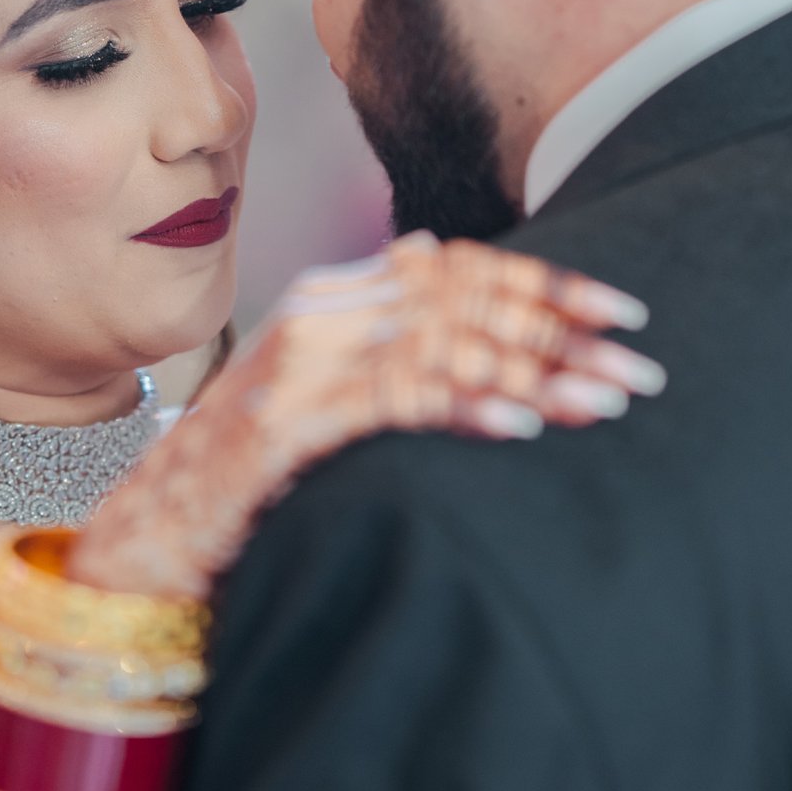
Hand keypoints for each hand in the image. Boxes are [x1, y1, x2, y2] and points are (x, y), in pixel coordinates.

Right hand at [70, 232, 663, 598]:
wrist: (149, 538)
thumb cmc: (246, 471)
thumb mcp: (314, 378)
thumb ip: (373, 317)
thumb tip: (428, 252)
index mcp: (335, 294)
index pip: (459, 267)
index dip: (547, 284)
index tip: (624, 312)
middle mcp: (319, 312)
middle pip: (465, 303)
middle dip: (563, 334)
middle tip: (642, 369)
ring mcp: (299, 365)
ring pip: (442, 348)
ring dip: (534, 376)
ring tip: (604, 401)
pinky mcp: (285, 424)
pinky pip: (392, 402)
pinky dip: (463, 409)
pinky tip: (519, 428)